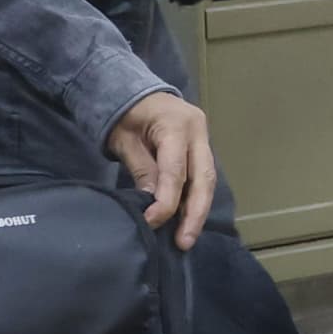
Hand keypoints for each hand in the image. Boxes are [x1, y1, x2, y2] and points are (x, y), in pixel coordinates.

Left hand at [104, 89, 215, 246]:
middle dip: (194, 213)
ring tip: (187, 237)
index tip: (153, 222)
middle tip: (184, 241)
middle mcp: (197, 131)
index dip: (166, 200)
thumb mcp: (124, 140)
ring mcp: (203, 139)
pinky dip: (196, 200)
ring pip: (207, 181)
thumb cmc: (124, 114)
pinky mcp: (201, 148)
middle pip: (203, 178)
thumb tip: (152, 203)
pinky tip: (188, 220)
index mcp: (176, 125)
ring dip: (198, 211)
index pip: (175, 170)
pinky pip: (202, 177)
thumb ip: (142, 169)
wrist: (134, 91)